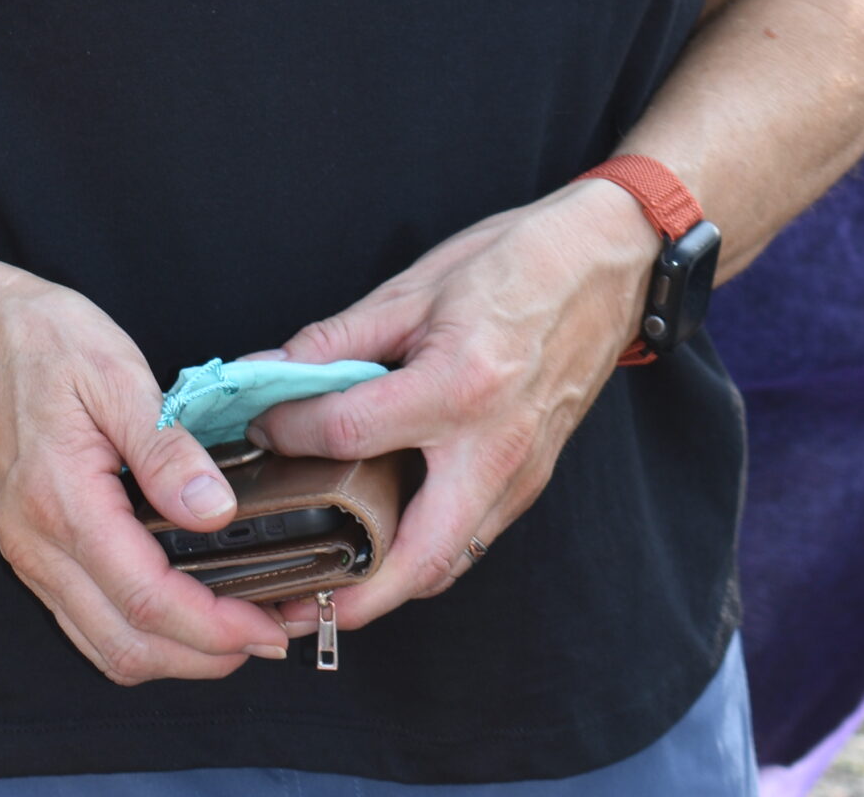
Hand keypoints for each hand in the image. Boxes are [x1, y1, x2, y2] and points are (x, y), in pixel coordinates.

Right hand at [0, 237, 290, 682]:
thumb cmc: (37, 339)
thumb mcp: (114, 370)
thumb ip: (165, 449)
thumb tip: (215, 512)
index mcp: (62, 500)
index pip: (146, 598)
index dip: (214, 627)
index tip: (267, 627)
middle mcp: (38, 544)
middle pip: (127, 646)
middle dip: (204, 657)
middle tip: (267, 634)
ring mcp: (29, 554)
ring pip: (105, 646)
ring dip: (174, 655)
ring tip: (235, 629)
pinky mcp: (30, 550)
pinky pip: (87, 622)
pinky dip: (141, 633)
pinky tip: (182, 607)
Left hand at [244, 181, 658, 635]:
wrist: (603, 262)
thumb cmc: (513, 263)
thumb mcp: (415, 286)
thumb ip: (339, 338)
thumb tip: (271, 370)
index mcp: (459, 386)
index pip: (351, 431)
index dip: (290, 431)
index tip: (259, 431)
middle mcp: (494, 447)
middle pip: (417, 557)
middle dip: (355, 597)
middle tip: (294, 602)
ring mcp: (521, 474)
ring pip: (450, 562)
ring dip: (391, 586)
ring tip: (330, 580)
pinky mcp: (533, 480)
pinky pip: (473, 537)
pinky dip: (426, 552)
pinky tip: (386, 535)